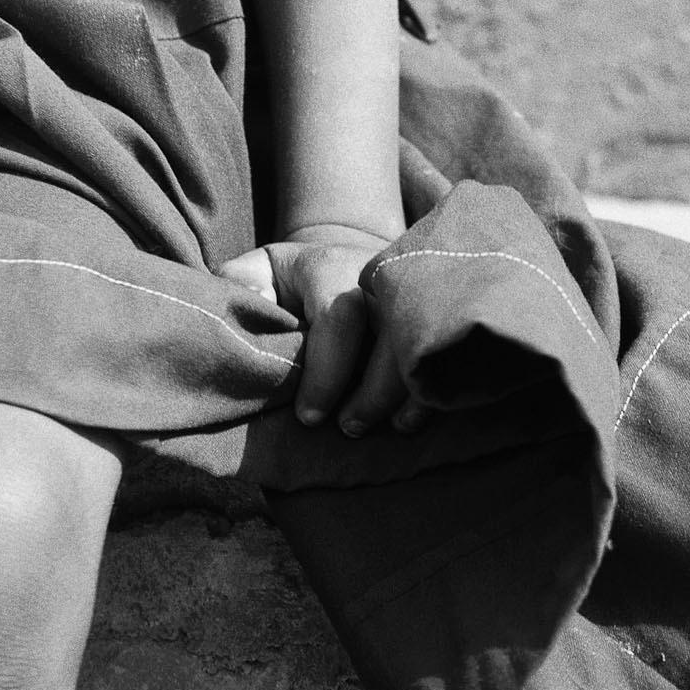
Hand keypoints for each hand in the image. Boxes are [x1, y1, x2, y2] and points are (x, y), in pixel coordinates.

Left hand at [223, 221, 423, 437]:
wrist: (348, 261)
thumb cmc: (294, 280)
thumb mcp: (261, 271)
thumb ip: (240, 286)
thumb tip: (243, 316)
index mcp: (331, 265)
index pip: (339, 314)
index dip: (327, 372)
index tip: (309, 416)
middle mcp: (381, 277)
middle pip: (392, 332)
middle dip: (372, 392)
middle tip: (347, 428)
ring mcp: (415, 297)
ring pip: (424, 347)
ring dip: (405, 398)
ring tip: (380, 428)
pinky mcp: (437, 318)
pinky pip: (448, 357)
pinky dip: (432, 394)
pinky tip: (409, 420)